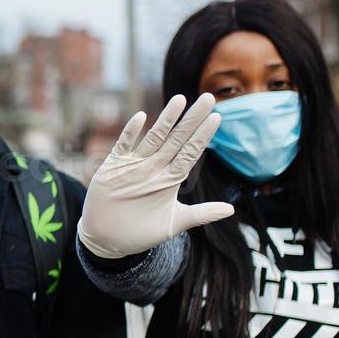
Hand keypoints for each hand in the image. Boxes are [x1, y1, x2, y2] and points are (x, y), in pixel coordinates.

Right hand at [77, 93, 234, 258]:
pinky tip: (141, 117)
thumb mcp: (174, 223)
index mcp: (170, 179)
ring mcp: (134, 166)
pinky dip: (130, 133)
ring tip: (180, 99)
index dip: (203, 136)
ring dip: (166, 119)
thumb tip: (231, 210)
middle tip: (208, 97)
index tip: (217, 118)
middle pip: (177, 139)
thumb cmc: (141, 232)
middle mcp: (154, 168)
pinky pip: (123, 146)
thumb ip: (202, 214)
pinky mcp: (113, 168)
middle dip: (192, 119)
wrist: (107, 240)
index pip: (191, 153)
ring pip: (154, 138)